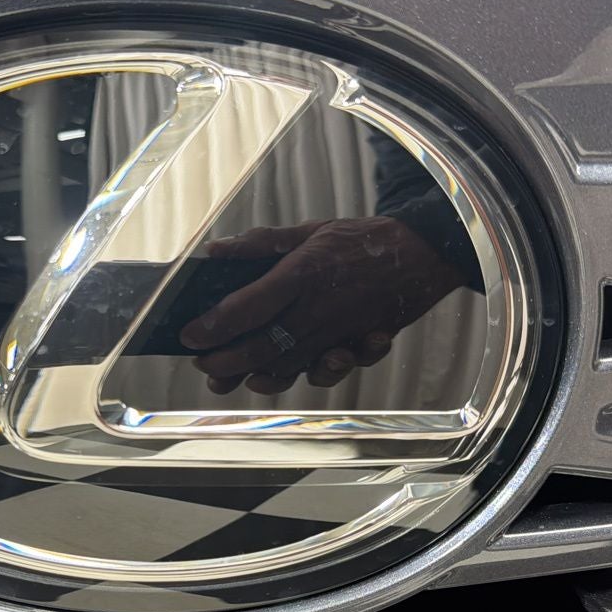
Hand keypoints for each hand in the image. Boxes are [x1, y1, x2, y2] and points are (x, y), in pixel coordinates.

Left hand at [179, 216, 460, 394]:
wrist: (423, 254)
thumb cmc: (362, 240)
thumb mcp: (310, 230)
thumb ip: (261, 243)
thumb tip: (215, 251)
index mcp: (302, 273)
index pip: (246, 307)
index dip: (212, 326)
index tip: (188, 336)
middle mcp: (318, 309)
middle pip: (261, 347)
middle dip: (225, 363)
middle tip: (201, 366)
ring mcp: (338, 333)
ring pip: (289, 368)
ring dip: (256, 378)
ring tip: (232, 381)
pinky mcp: (355, 347)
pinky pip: (324, 373)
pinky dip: (298, 381)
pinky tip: (275, 379)